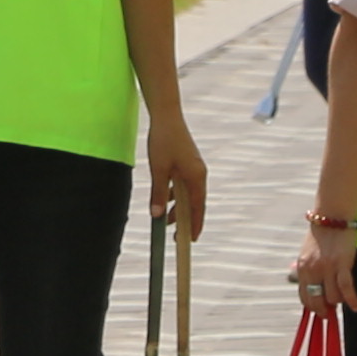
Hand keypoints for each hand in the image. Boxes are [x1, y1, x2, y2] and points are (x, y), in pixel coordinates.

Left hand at [144, 118, 210, 247]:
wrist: (166, 115)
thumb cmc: (163, 141)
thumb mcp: (158, 170)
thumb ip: (159, 193)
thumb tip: (157, 215)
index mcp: (197, 177)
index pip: (198, 208)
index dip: (195, 225)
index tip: (191, 240)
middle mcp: (199, 174)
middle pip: (195, 203)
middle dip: (186, 220)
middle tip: (176, 236)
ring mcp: (194, 167)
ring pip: (188, 194)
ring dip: (178, 207)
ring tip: (166, 219)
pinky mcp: (188, 162)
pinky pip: (184, 184)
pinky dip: (176, 194)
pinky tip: (165, 197)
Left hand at [288, 211, 356, 311]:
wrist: (332, 216)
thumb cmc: (321, 234)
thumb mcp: (306, 253)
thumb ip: (305, 269)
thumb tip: (305, 283)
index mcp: (302, 268)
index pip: (304, 296)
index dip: (313, 307)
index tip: (321, 311)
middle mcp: (312, 270)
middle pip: (316, 301)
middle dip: (324, 310)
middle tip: (332, 311)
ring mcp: (326, 268)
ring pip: (332, 298)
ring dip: (339, 301)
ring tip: (344, 299)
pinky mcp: (342, 264)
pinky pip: (346, 289)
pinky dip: (352, 300)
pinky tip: (356, 307)